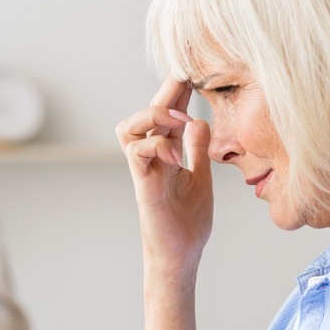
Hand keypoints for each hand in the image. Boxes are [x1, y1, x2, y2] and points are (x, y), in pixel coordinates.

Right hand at [116, 77, 213, 273]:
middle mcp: (152, 159)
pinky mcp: (143, 186)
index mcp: (167, 154)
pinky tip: (177, 154)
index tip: (194, 73)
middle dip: (165, 92)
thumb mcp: (201, 179)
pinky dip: (156, 145)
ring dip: (153, 116)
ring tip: (179, 120)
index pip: (168, 115)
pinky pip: (136, 153)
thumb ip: (197, 151)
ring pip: (129, 127)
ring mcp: (144, 171)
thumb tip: (198, 121)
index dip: (177, 92)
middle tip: (187, 80)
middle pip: (145, 113)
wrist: (181, 257)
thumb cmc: (187, 223)